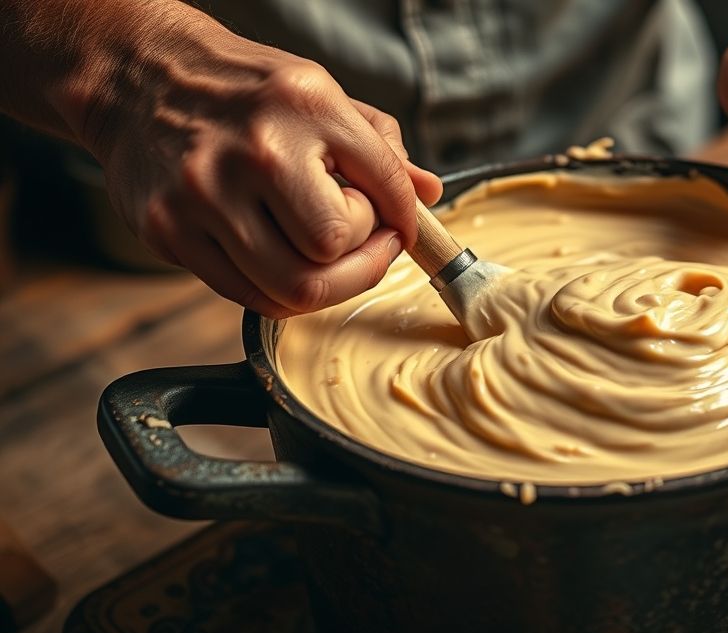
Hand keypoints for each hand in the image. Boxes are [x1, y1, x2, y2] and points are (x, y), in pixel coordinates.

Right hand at [83, 8, 440, 317]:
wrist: (134, 77)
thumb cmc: (242, 92)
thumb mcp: (318, 95)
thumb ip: (379, 148)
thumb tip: (429, 195)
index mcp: (305, 105)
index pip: (383, 184)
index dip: (403, 219)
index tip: (399, 229)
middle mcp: (255, 150)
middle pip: (334, 246)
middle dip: (361, 253)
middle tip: (359, 239)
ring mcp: (205, 196)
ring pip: (293, 287)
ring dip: (326, 283)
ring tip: (323, 254)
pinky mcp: (169, 231)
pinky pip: (247, 296)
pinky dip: (280, 293)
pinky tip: (283, 260)